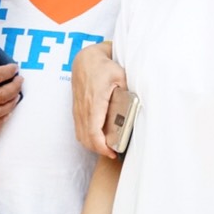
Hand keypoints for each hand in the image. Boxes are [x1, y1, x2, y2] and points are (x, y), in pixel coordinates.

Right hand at [71, 42, 125, 156]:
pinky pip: (79, 129)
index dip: (101, 146)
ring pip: (81, 135)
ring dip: (92, 145)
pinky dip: (87, 138)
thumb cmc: (103, 67)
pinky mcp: (77, 110)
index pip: (93, 131)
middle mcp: (83, 108)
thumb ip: (128, 89)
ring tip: (107, 148)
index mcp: (94, 102)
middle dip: (98, 149)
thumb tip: (137, 103)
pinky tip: (98, 139)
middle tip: (113, 153)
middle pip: (86, 138)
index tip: (112, 152)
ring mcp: (78, 110)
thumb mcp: (120, 75)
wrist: (85, 60)